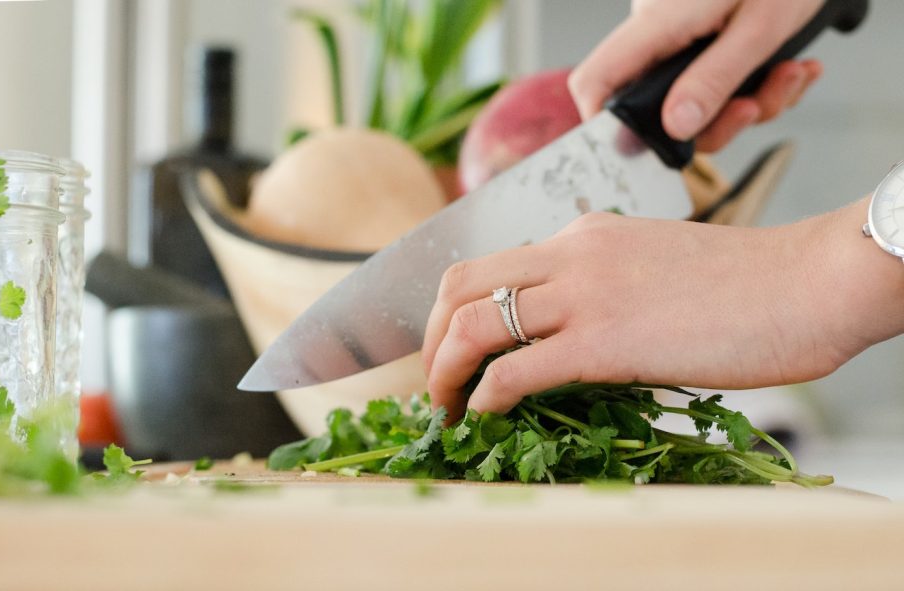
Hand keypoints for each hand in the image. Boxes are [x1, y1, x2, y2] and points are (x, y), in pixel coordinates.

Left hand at [422, 200, 903, 422]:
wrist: (806, 283)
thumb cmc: (744, 285)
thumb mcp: (652, 264)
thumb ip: (601, 286)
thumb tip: (566, 335)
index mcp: (581, 236)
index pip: (487, 266)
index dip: (451, 311)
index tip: (451, 351)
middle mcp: (569, 254)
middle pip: (458, 286)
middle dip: (429, 340)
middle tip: (434, 383)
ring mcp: (583, 294)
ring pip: (472, 325)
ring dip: (443, 373)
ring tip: (445, 409)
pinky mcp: (604, 341)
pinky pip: (515, 370)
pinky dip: (484, 397)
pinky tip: (484, 416)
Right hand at [568, 0, 824, 151]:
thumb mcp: (761, 26)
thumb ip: (715, 78)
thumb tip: (675, 127)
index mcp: (658, 22)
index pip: (597, 80)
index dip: (604, 123)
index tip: (641, 150)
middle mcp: (659, 32)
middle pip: (657, 107)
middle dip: (718, 121)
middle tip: (757, 106)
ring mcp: (680, 37)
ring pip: (695, 101)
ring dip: (750, 102)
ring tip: (792, 74)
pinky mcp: (703, 39)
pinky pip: (716, 82)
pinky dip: (757, 85)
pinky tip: (789, 67)